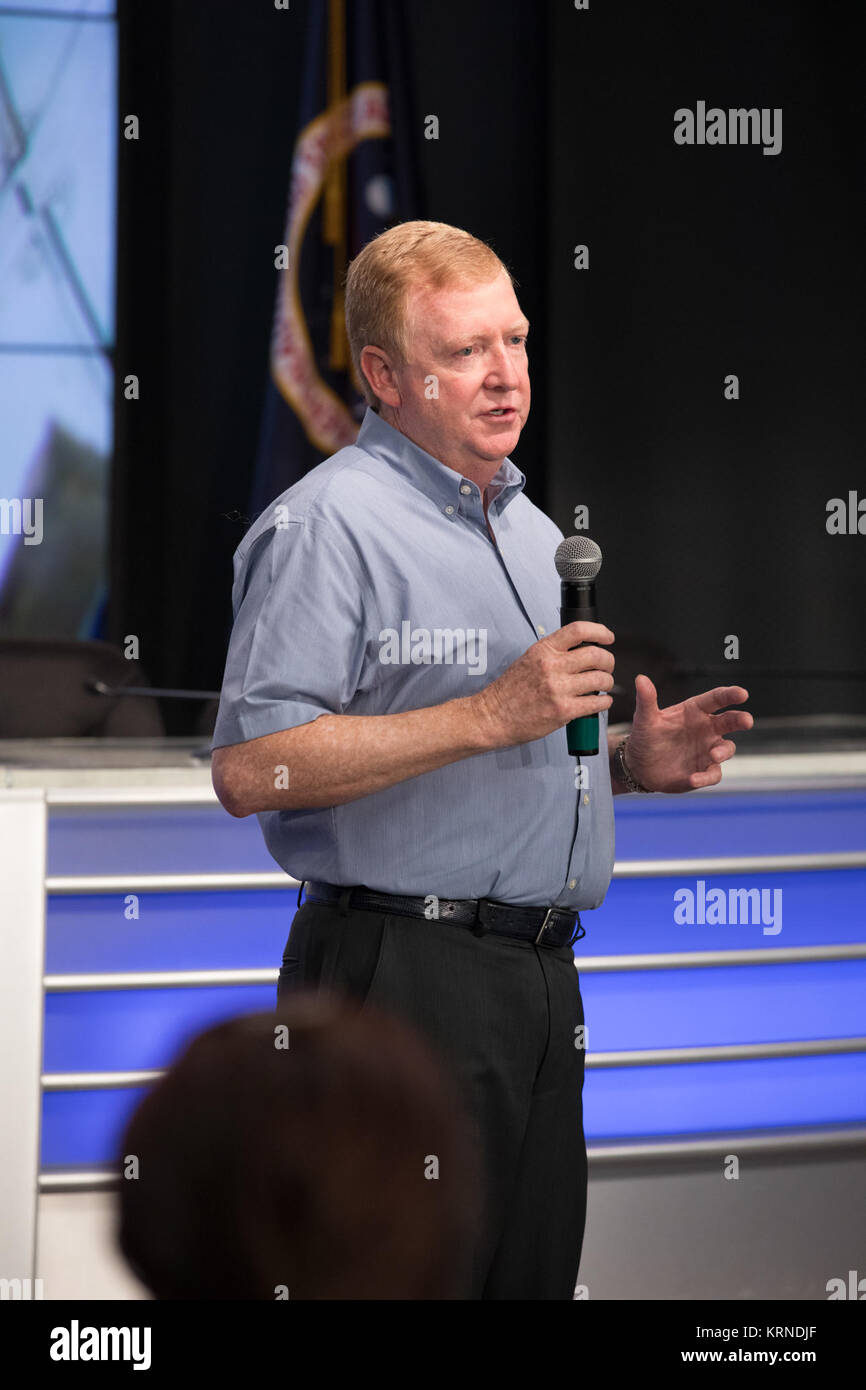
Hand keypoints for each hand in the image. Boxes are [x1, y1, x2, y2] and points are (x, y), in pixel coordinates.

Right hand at [473, 620, 615, 749]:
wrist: (492, 716)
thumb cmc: (509, 691)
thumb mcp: (529, 660)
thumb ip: (553, 653)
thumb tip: (581, 651)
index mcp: (543, 650)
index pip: (579, 630)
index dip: (600, 631)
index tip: (608, 638)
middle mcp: (551, 666)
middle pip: (597, 655)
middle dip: (609, 661)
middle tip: (607, 667)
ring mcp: (558, 689)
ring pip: (601, 679)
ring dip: (607, 683)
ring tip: (602, 687)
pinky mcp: (563, 711)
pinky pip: (596, 703)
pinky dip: (604, 702)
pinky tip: (600, 702)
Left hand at [623, 676, 752, 792]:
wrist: (639, 767)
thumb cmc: (645, 738)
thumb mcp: (645, 719)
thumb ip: (646, 700)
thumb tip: (641, 678)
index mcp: (695, 711)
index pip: (716, 699)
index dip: (730, 695)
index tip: (742, 694)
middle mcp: (706, 729)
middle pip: (731, 721)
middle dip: (741, 720)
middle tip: (746, 721)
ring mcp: (708, 750)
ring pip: (727, 749)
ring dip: (723, 751)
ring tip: (713, 755)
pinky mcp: (704, 770)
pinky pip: (712, 774)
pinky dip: (706, 777)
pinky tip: (693, 779)